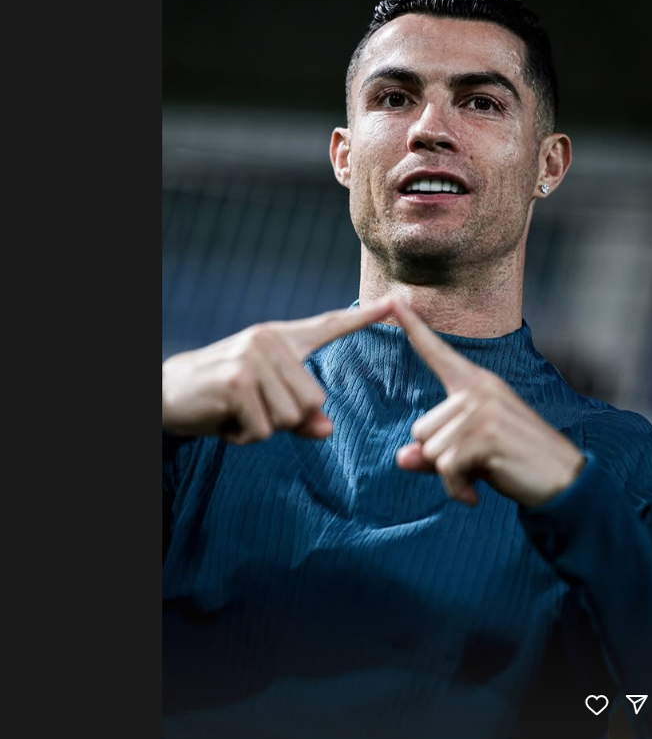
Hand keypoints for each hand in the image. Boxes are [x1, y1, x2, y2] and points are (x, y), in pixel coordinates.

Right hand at [162, 296, 394, 442]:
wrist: (166, 394)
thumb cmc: (222, 399)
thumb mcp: (265, 403)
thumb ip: (300, 415)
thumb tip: (327, 429)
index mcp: (282, 339)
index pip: (330, 325)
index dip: (366, 318)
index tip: (398, 302)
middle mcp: (270, 340)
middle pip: (313, 401)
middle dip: (283, 420)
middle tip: (249, 408)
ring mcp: (253, 357)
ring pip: (290, 417)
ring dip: (262, 428)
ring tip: (235, 412)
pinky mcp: (237, 380)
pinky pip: (264, 429)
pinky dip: (244, 436)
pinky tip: (225, 420)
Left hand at [392, 301, 585, 507]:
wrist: (563, 480)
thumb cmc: (514, 462)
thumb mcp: (470, 453)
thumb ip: (433, 454)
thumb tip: (401, 459)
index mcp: (476, 384)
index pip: (438, 353)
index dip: (413, 328)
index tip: (394, 300)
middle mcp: (479, 389)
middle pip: (422, 430)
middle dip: (441, 458)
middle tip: (478, 463)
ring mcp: (484, 410)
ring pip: (431, 452)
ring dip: (452, 476)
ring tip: (484, 473)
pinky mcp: (488, 435)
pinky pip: (447, 469)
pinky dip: (457, 489)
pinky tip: (476, 496)